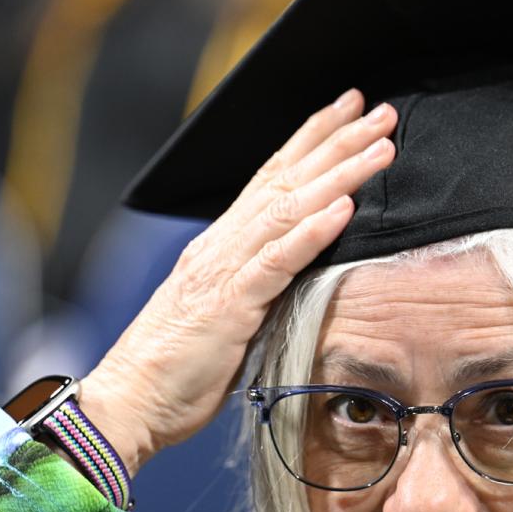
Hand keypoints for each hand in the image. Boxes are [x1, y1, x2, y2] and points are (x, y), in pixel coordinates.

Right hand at [80, 89, 398, 473]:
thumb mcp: (229, 317)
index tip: (348, 114)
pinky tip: (343, 207)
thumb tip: (298, 275)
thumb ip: (259, 287)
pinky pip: (277, 260)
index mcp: (221, 246)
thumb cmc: (178, 368)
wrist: (131, 400)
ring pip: (289, 208)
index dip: (311, 141)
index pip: (272, 178)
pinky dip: (312, 231)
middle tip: (379, 110)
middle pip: (286, 179)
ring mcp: (224, 270)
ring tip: (381, 148)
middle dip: (336, 140)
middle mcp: (222, 245)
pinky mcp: (230, 304)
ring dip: (339, 174)